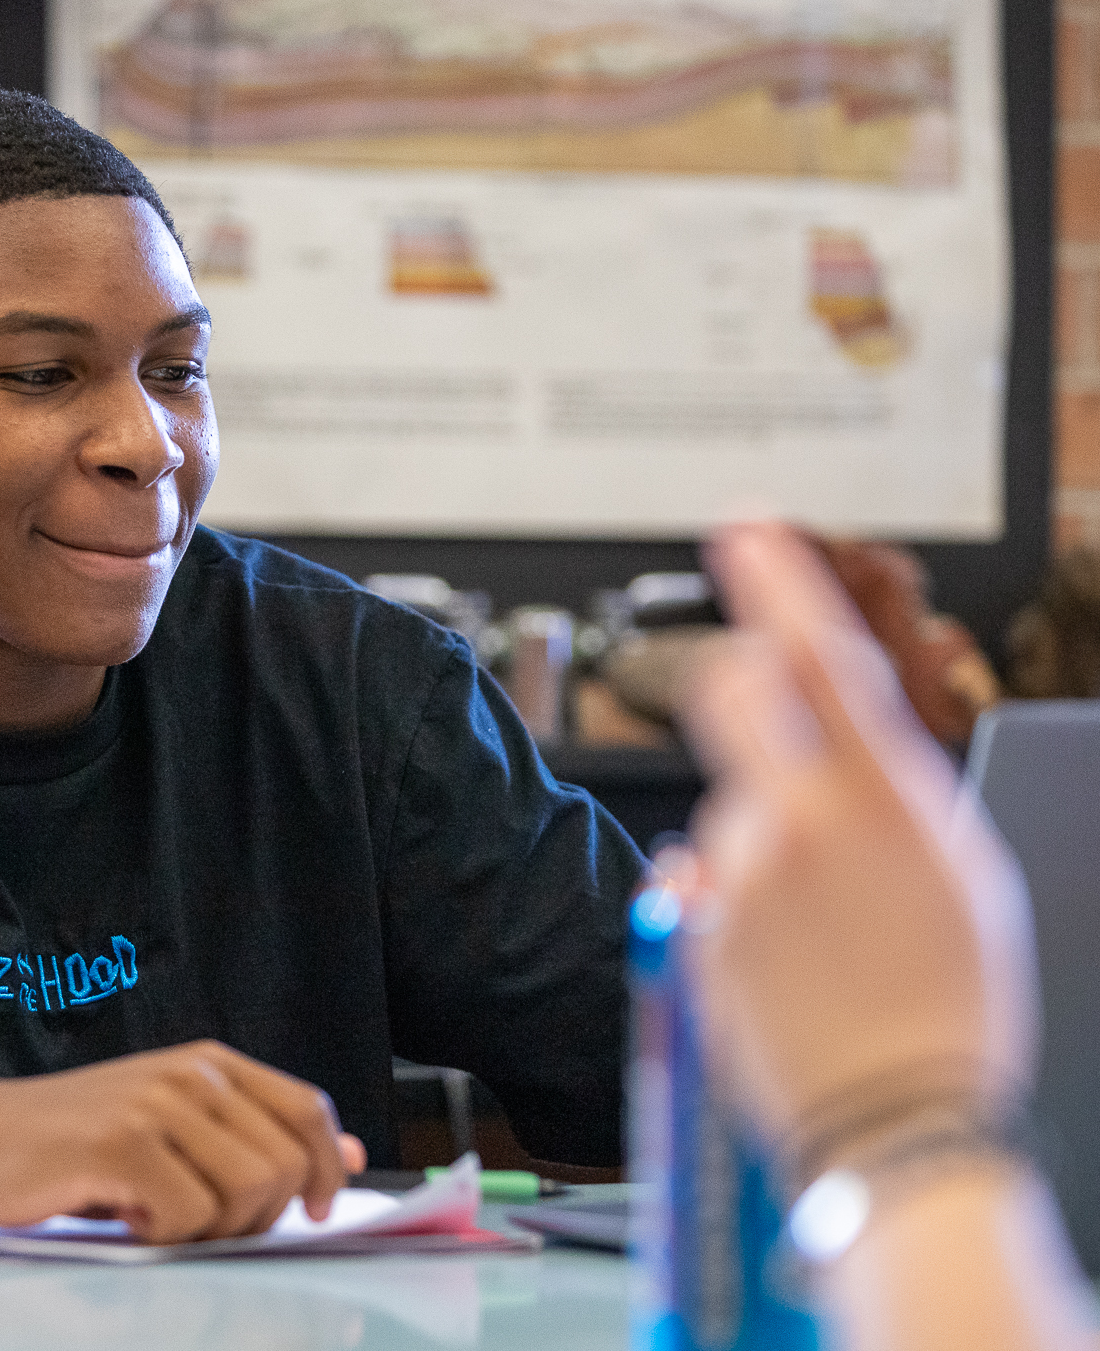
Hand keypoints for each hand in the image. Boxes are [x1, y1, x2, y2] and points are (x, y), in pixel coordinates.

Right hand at [0, 1040, 365, 1243]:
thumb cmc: (70, 1143)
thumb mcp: (170, 1126)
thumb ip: (252, 1136)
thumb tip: (349, 1157)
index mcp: (208, 1063)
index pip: (309, 1110)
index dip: (324, 1169)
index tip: (312, 1210)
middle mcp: (190, 1074)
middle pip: (285, 1165)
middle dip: (256, 1217)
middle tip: (199, 1225)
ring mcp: (156, 1105)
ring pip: (247, 1194)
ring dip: (210, 1231)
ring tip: (157, 1219)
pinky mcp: (123, 1143)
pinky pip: (189, 1218)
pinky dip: (161, 1238)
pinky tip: (123, 1218)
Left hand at [671, 523, 1036, 1145]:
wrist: (897, 1128)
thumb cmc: (956, 1007)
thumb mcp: (963, 874)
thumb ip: (890, 793)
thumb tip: (830, 749)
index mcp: (880, 799)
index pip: (812, 654)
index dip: (775, 578)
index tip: (744, 526)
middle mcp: (793, 822)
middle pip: (730, 694)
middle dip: (740, 680)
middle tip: (766, 705)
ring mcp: (733, 877)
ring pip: (730, 806)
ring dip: (764, 836)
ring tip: (827, 927)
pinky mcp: (691, 928)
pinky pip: (707, 880)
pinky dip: (740, 899)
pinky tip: (792, 962)